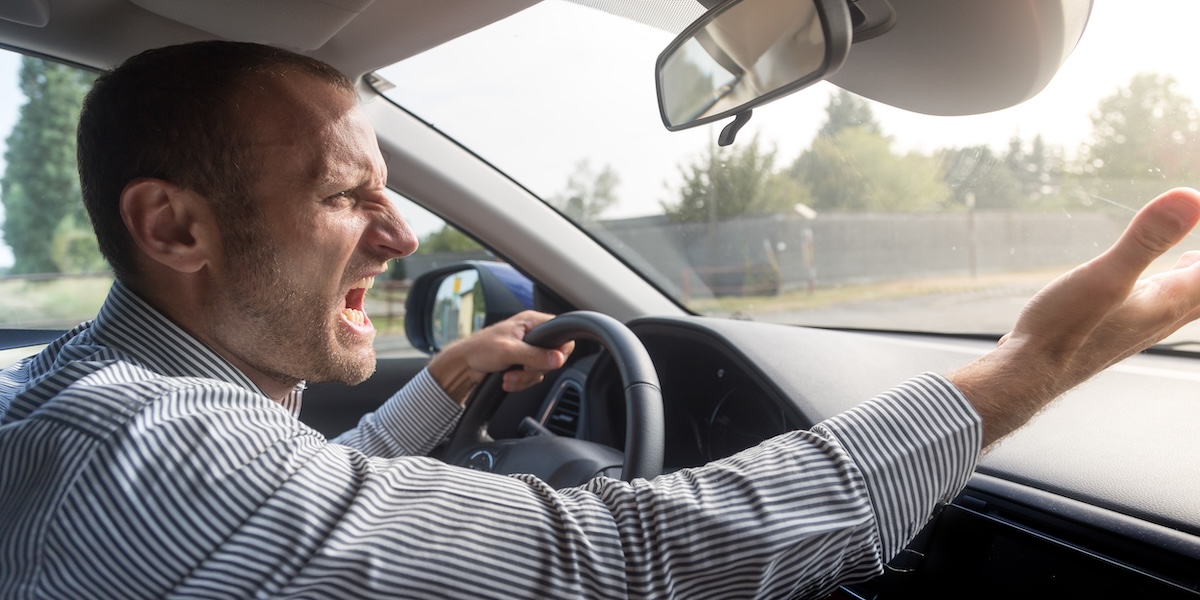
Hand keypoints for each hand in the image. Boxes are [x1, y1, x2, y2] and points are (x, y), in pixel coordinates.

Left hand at [427, 310, 574, 404]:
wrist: (463, 366)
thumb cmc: (479, 349)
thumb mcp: (509, 351)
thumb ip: (535, 355)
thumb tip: (558, 358)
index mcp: (531, 322)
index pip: (561, 332)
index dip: (559, 349)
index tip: (549, 361)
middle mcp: (532, 334)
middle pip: (553, 355)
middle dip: (535, 368)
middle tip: (522, 368)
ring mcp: (528, 350)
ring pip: (543, 369)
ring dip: (525, 378)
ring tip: (509, 376)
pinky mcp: (523, 363)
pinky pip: (533, 377)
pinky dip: (521, 382)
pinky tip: (508, 380)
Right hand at [951, 188, 1199, 446]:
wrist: (1028, 373)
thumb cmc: (1064, 330)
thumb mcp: (1105, 276)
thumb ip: (1148, 239)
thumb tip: (1191, 198)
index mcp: (1168, 302)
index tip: (1199, 215)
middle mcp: (1161, 318)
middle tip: (1193, 256)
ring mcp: (1138, 329)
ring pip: (1183, 305)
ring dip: (1192, 283)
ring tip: (1191, 263)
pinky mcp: (1116, 333)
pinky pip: (1157, 311)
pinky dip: (1166, 291)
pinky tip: (1144, 287)